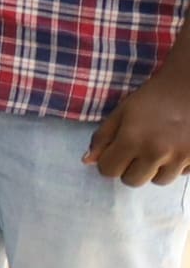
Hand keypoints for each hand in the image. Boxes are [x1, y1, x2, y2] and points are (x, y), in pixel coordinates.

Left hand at [86, 68, 189, 184]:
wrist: (189, 86)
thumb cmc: (153, 97)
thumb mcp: (121, 112)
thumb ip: (102, 137)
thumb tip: (87, 161)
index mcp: (132, 139)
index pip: (109, 170)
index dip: (108, 162)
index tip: (115, 152)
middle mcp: (156, 152)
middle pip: (133, 181)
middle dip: (130, 169)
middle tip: (137, 151)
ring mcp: (180, 157)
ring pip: (158, 181)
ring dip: (154, 170)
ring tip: (157, 149)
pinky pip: (180, 174)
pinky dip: (175, 166)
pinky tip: (175, 148)